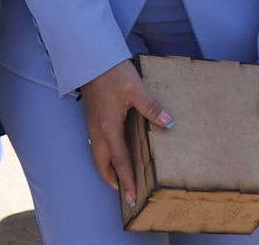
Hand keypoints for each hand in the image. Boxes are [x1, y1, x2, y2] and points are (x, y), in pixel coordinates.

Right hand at [80, 60, 172, 207]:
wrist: (90, 59)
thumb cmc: (112, 73)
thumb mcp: (134, 88)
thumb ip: (150, 106)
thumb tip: (168, 122)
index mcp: (108, 127)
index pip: (119, 161)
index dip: (126, 181)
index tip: (132, 198)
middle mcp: (98, 130)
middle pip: (102, 163)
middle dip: (112, 180)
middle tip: (124, 192)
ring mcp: (93, 123)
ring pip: (97, 154)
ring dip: (107, 168)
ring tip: (118, 176)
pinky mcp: (93, 116)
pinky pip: (97, 143)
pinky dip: (104, 154)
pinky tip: (114, 149)